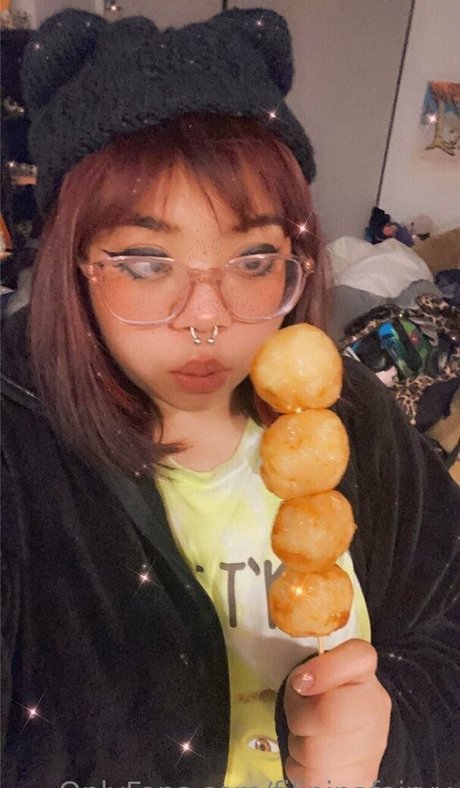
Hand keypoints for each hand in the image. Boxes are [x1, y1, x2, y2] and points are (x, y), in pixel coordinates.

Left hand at [284, 639, 390, 787]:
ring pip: (315, 752)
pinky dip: (300, 769)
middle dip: (299, 716)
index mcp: (364, 670)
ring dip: (297, 745)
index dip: (325, 669)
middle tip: (299, 716)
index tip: (301, 682)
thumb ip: (309, 670)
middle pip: (328, 713)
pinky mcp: (362, 779)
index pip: (359, 657)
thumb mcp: (315, 672)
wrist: (353, 734)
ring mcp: (373, 747)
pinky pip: (313, 779)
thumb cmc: (325, 695)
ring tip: (306, 737)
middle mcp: (376, 706)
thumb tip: (302, 683)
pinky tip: (310, 759)